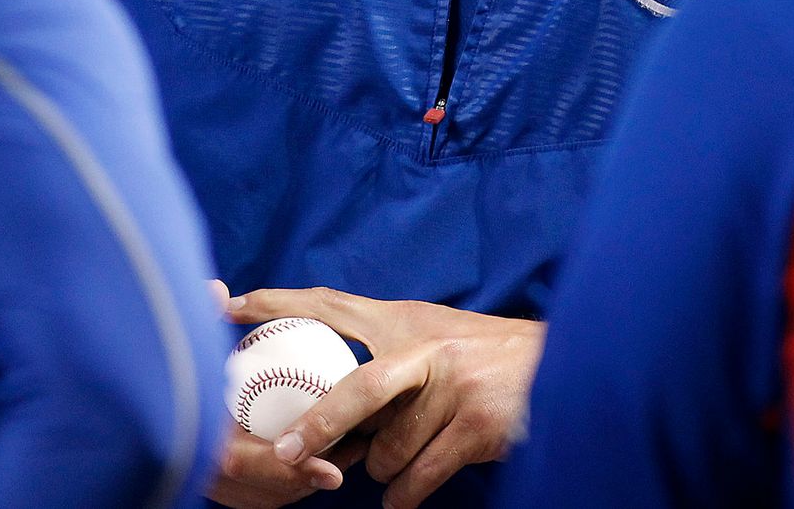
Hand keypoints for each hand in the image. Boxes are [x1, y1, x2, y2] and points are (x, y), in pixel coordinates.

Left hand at [226, 286, 545, 508]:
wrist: (562, 366)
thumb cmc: (485, 359)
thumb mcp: (432, 341)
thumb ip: (384, 360)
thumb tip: (327, 409)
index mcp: (406, 321)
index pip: (332, 306)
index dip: (280, 304)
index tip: (232, 307)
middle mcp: (428, 348)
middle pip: (358, 389)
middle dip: (319, 425)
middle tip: (286, 455)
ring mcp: (454, 388)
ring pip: (387, 451)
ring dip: (385, 470)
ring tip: (399, 466)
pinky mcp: (476, 427)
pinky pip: (417, 478)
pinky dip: (404, 496)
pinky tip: (405, 497)